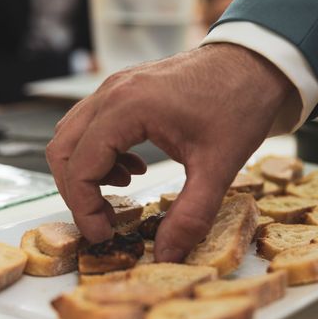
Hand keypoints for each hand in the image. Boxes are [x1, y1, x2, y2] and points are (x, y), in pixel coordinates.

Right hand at [47, 43, 291, 261]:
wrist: (256, 63)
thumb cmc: (239, 103)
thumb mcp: (219, 166)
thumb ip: (191, 215)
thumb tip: (167, 255)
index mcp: (127, 108)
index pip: (79, 167)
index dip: (84, 209)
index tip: (105, 235)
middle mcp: (111, 93)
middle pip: (62, 151)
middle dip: (77, 194)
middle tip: (104, 221)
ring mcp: (115, 88)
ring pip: (72, 137)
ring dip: (85, 173)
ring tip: (120, 195)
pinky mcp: (125, 91)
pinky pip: (92, 126)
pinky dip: (100, 155)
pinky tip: (133, 170)